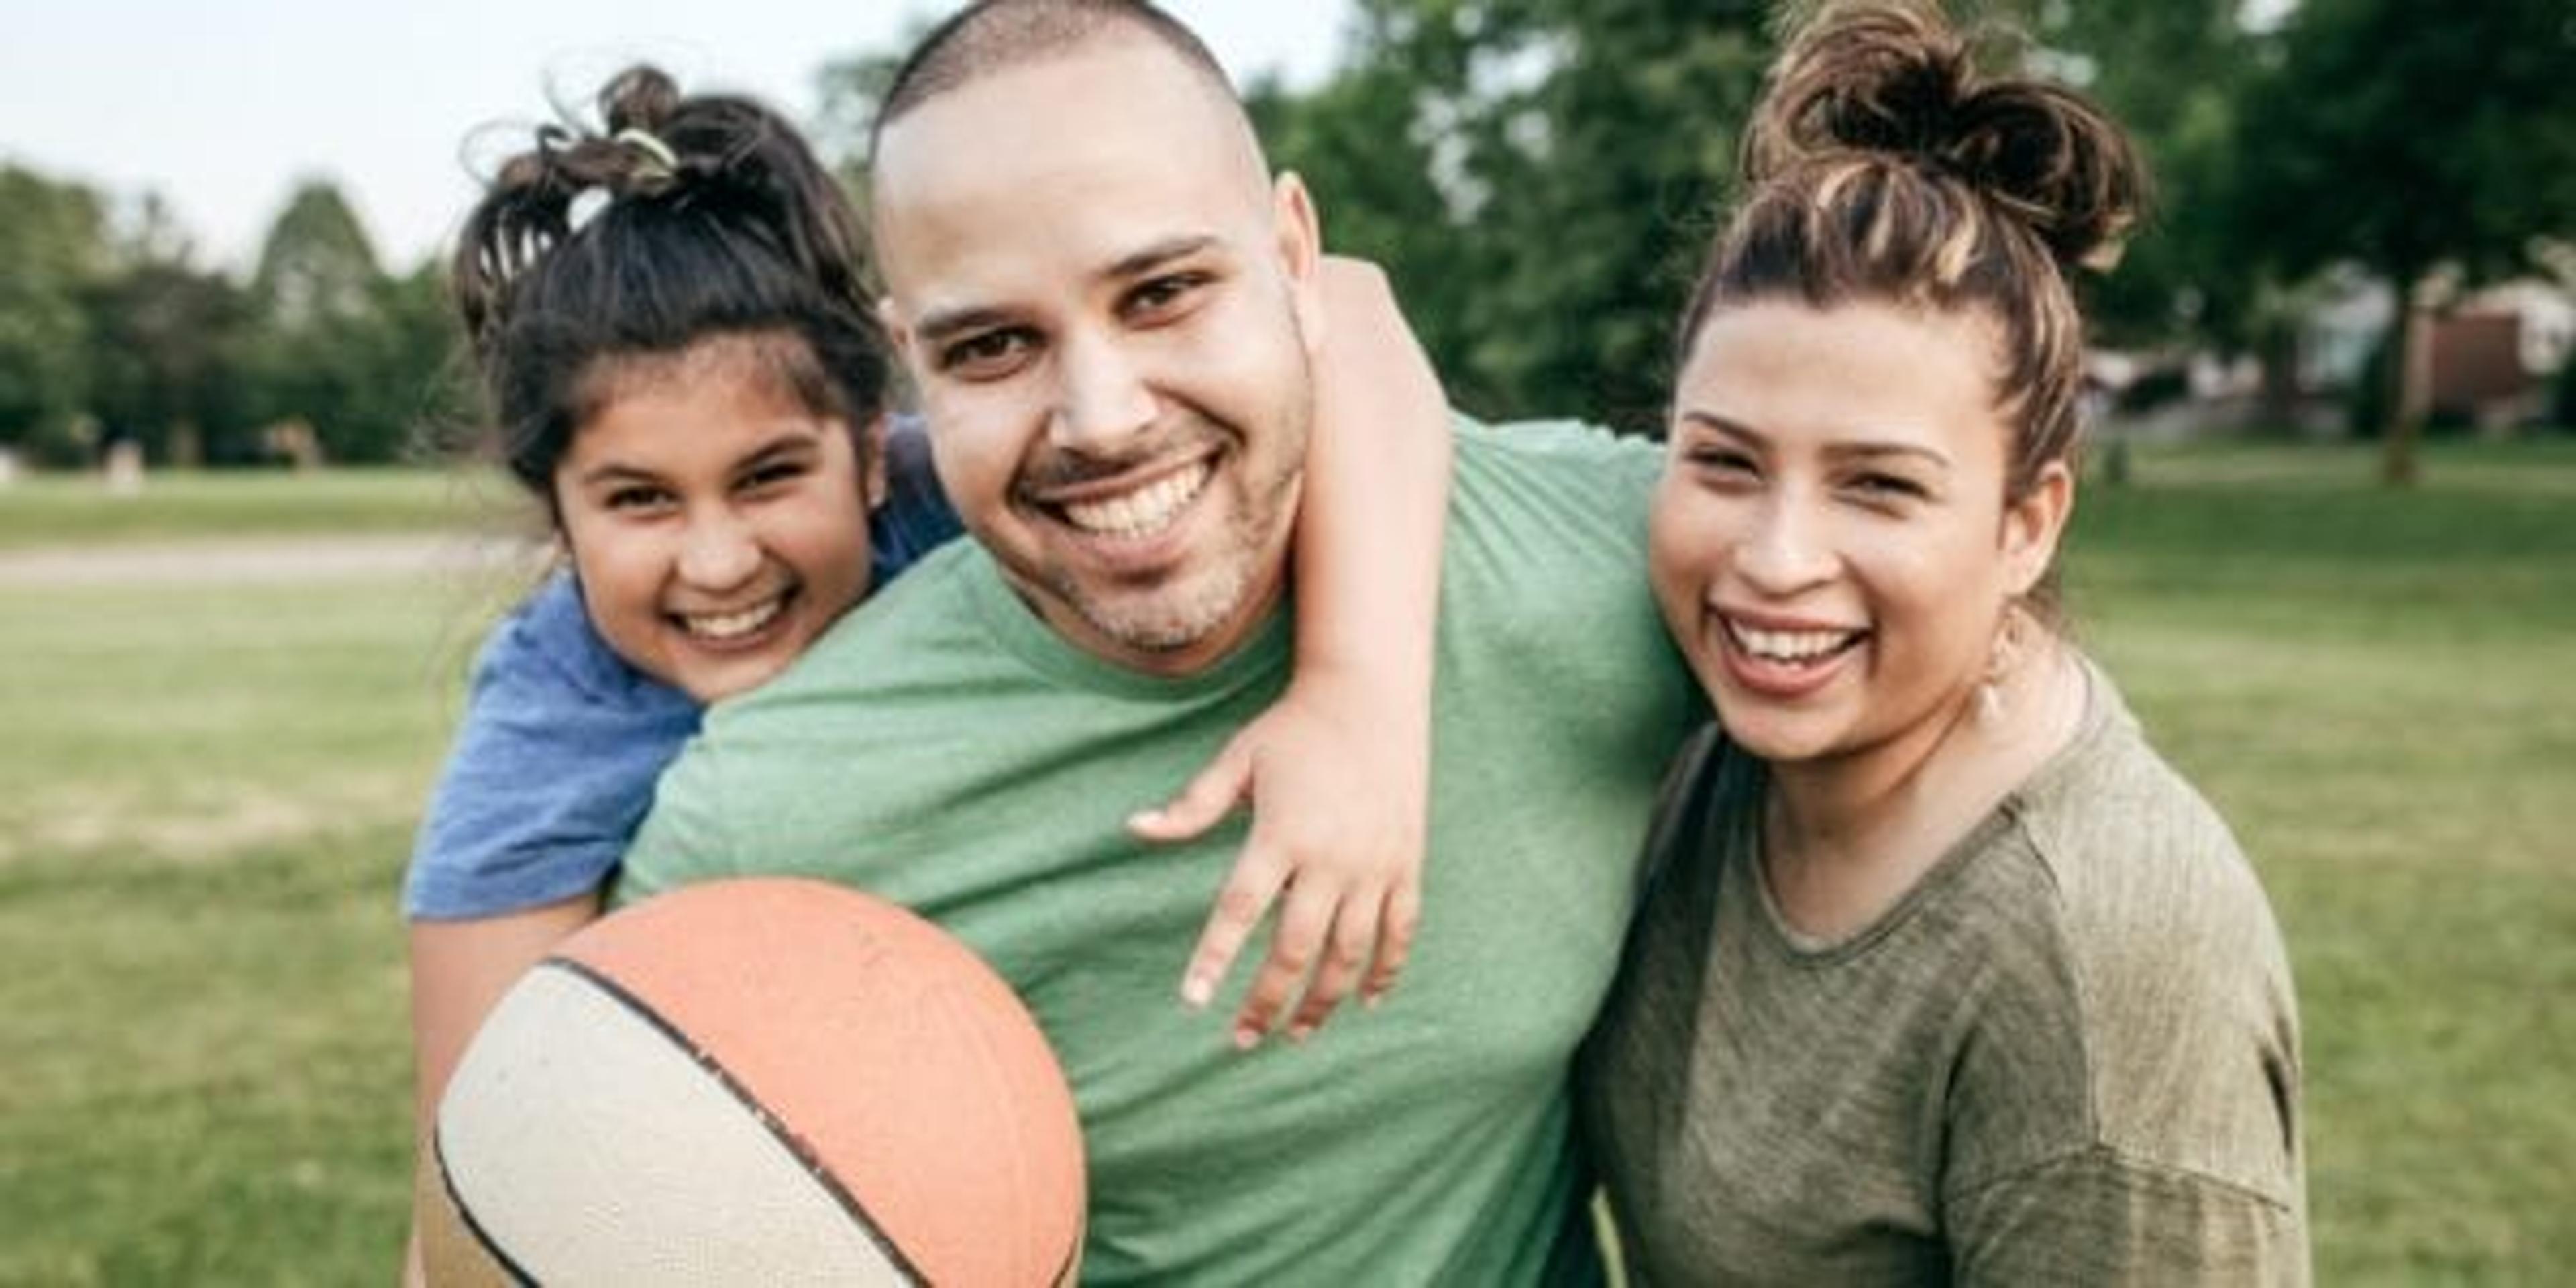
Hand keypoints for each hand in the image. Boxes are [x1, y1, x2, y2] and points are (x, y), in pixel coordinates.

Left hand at [1131, 681, 1425, 1047]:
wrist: (1372, 697)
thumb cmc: (1294, 730)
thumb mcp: (1238, 760)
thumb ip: (1191, 805)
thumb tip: (1133, 828)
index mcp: (1281, 833)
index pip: (1239, 910)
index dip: (1215, 959)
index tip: (1195, 1001)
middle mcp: (1331, 856)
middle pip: (1296, 948)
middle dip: (1267, 1001)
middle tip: (1243, 1039)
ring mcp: (1374, 864)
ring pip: (1350, 953)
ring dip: (1323, 1001)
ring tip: (1297, 1033)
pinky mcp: (1406, 864)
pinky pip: (1400, 931)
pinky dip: (1386, 970)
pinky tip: (1367, 1000)